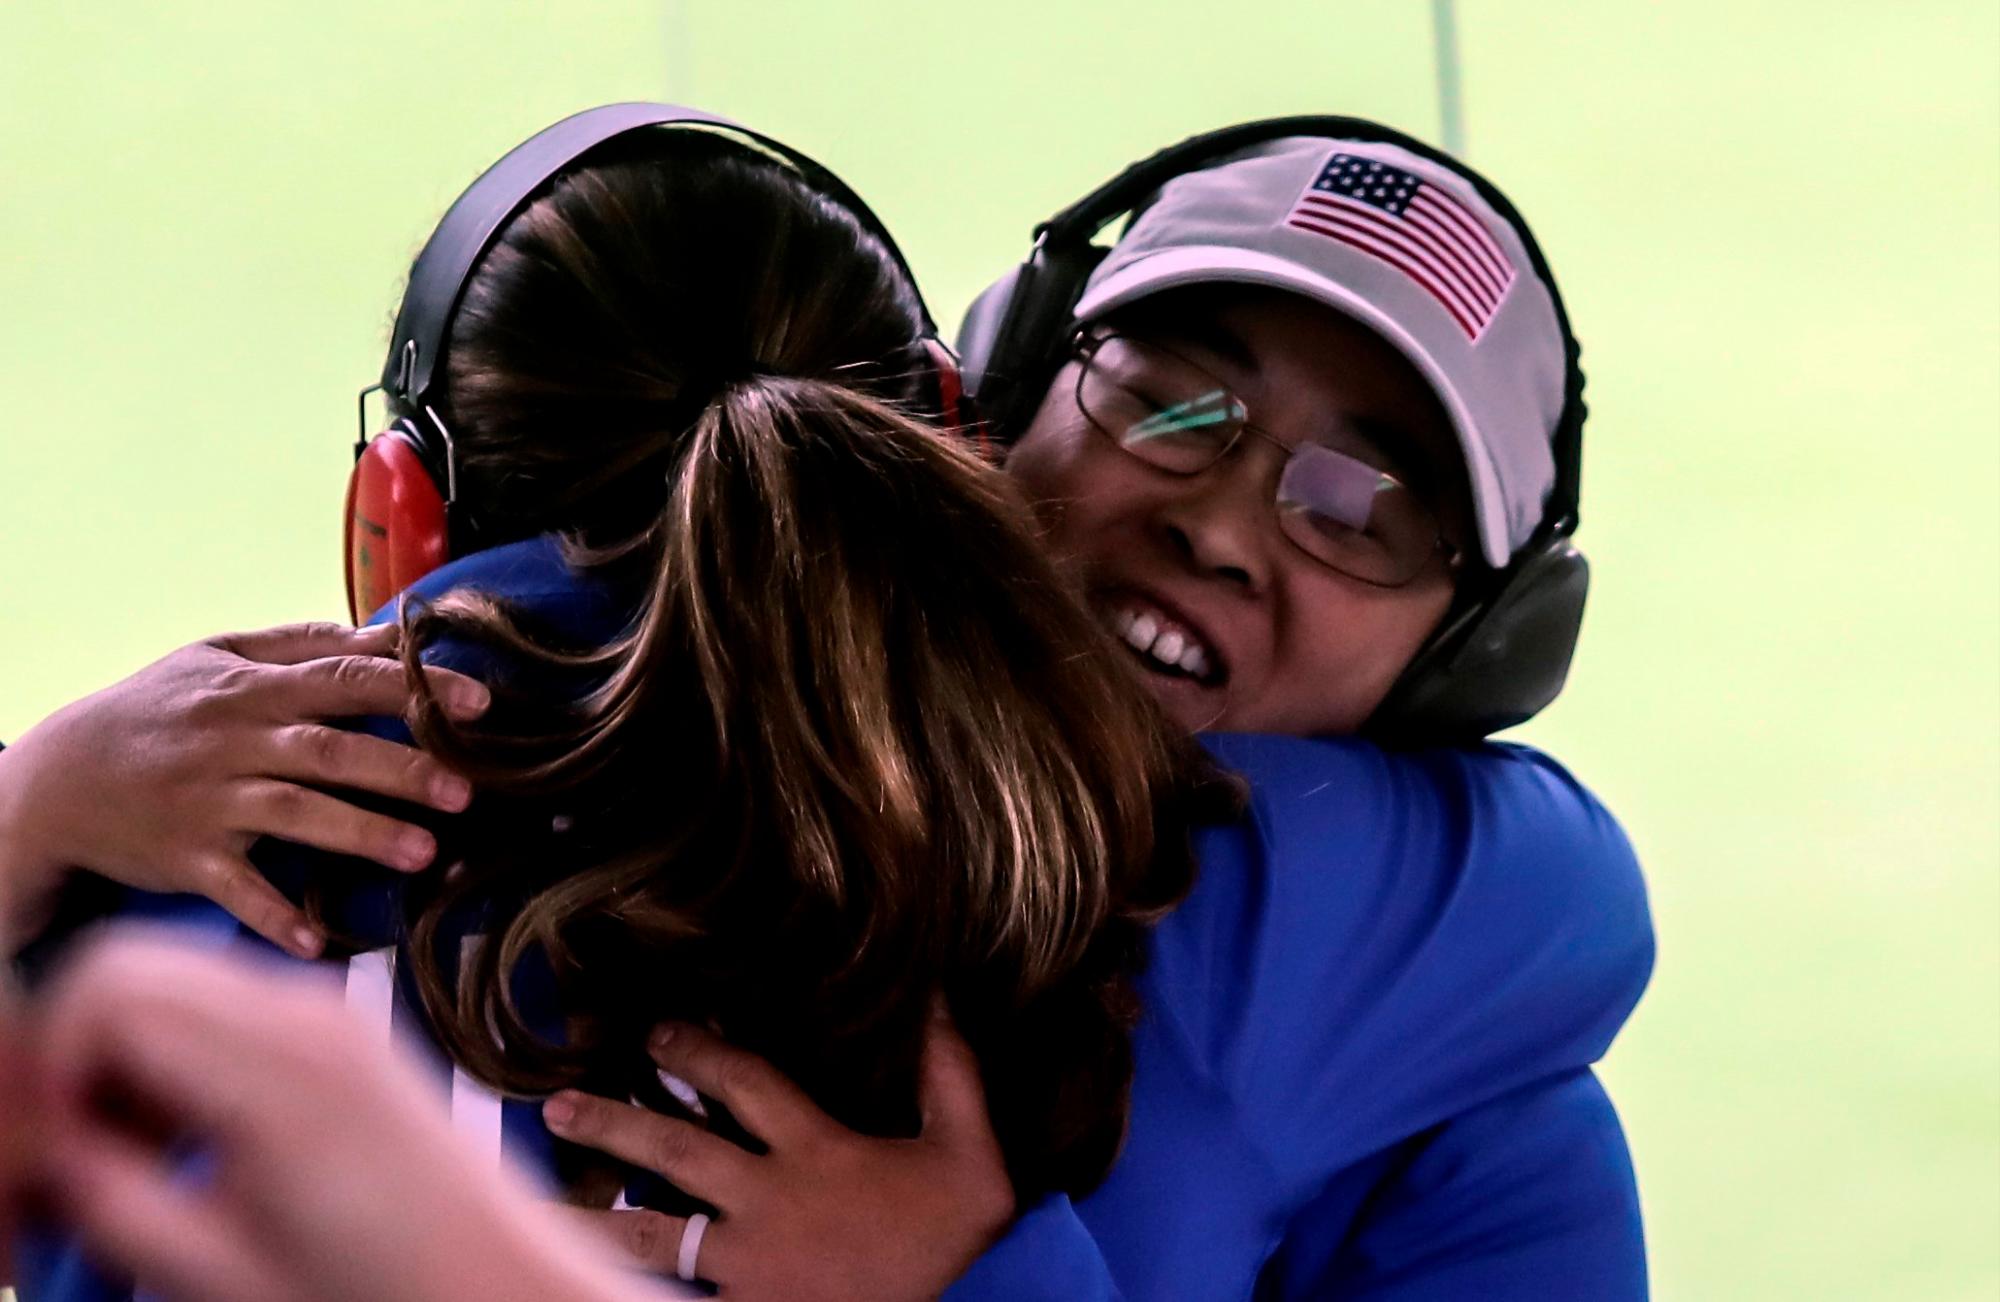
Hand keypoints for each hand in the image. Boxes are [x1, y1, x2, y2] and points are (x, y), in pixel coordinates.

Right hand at [0, 622, 488, 957]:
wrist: (56, 777)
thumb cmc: (156, 710)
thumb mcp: (219, 657)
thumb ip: (306, 644)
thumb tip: (389, 632)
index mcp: (254, 690)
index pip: (347, 681)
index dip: (416, 689)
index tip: (481, 702)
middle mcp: (237, 742)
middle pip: (330, 751)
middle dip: (402, 769)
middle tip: (467, 789)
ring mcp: (211, 802)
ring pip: (295, 814)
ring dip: (361, 833)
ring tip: (425, 854)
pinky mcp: (187, 858)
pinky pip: (235, 889)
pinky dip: (272, 915)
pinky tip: (317, 941)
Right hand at [30, 930, 650, 1301]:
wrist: (503, 1284)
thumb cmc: (387, 1293)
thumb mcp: (221, 1271)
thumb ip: (111, 1203)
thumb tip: (44, 1152)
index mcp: (275, 1069)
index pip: (108, 989)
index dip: (53, 1067)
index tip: (57, 1150)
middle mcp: (306, 1014)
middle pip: (131, 964)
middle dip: (77, 1052)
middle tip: (82, 1154)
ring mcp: (328, 1013)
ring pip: (172, 979)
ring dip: (126, 1056)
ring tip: (142, 1161)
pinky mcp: (340, 1030)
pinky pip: (224, 1006)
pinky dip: (179, 1056)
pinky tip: (193, 1142)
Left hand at [543, 1001, 1015, 1300]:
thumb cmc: (965, 1236)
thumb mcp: (968, 1145)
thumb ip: (947, 1070)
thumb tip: (935, 994)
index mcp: (816, 1150)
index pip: (744, 1081)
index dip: (697, 1049)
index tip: (657, 1030)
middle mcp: (768, 1203)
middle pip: (676, 1150)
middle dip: (614, 1124)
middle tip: (559, 1107)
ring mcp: (749, 1269)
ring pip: (653, 1239)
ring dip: (592, 1219)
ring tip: (532, 1216)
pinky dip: (629, 1294)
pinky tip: (580, 1286)